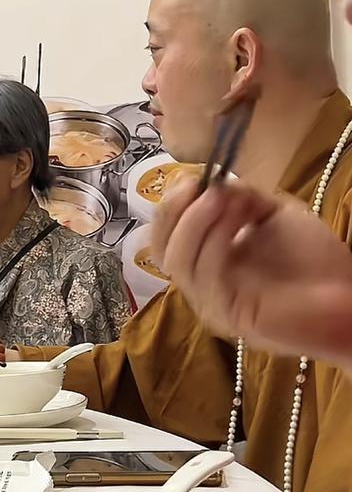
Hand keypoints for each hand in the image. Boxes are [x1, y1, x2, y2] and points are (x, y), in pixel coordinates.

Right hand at [152, 177, 351, 367]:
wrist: (349, 299)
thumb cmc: (314, 260)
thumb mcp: (272, 214)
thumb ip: (240, 197)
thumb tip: (215, 182)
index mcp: (207, 261)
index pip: (165, 235)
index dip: (172, 203)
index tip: (195, 177)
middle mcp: (203, 283)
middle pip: (159, 248)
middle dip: (173, 209)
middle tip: (198, 186)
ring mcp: (212, 302)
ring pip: (177, 259)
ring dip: (195, 220)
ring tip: (222, 198)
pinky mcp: (229, 314)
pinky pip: (206, 273)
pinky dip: (215, 238)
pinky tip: (236, 217)